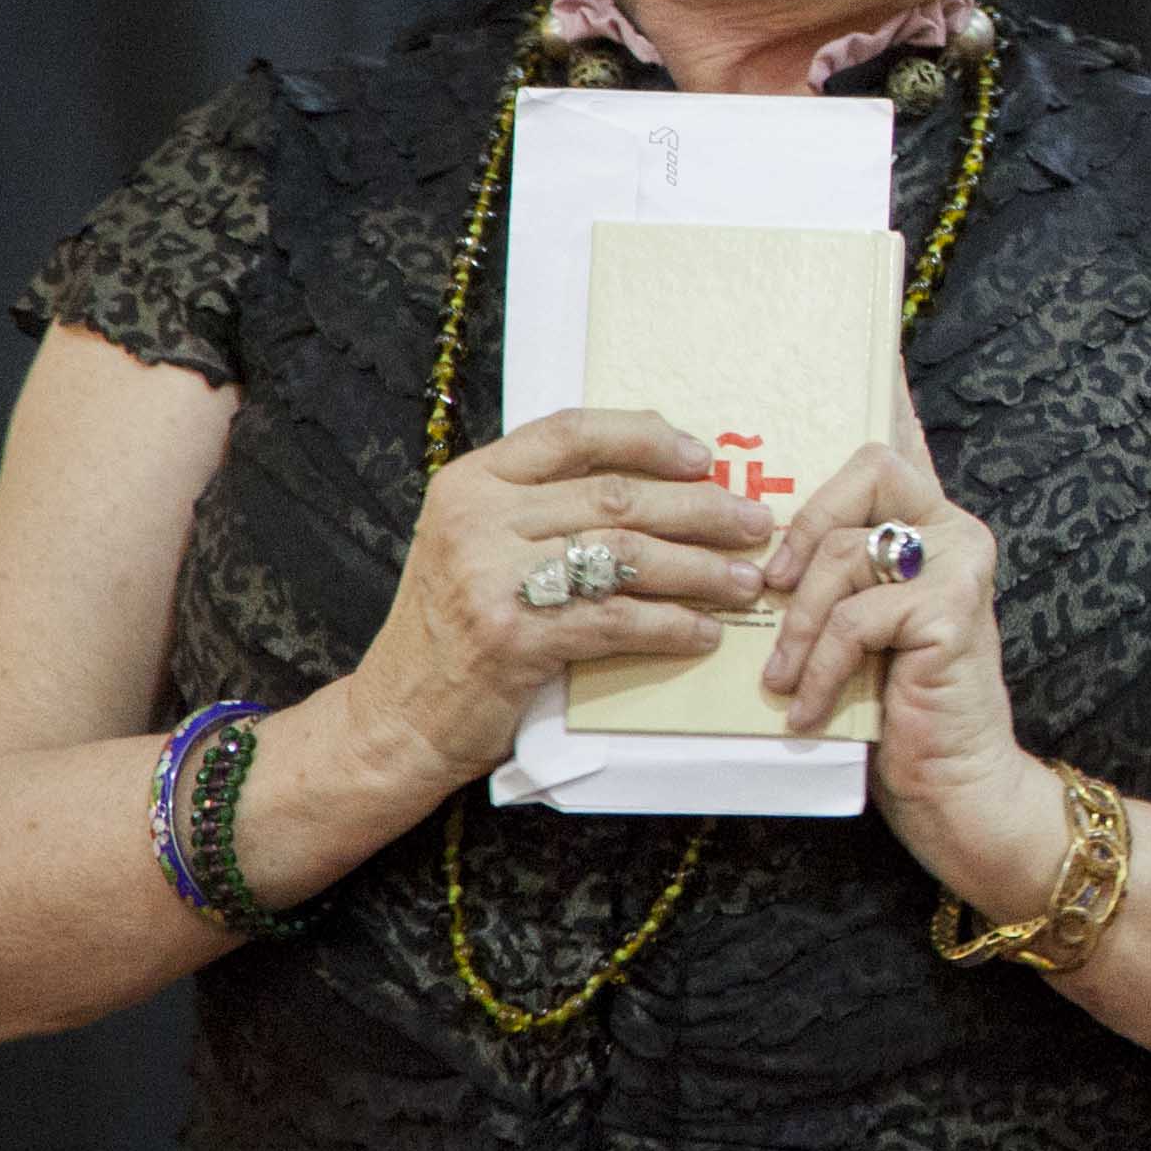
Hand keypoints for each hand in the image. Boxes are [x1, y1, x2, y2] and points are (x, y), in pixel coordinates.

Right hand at [343, 409, 779, 797]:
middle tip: (753, 523)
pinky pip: (615, 619)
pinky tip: (703, 631)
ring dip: (699, 568)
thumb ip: (541, 507)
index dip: (646, 438)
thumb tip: (659, 480)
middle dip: (699, 509)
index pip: (570, 432)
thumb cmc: (454, 630)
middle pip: (615, 496)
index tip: (703, 457)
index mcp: (470, 482)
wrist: (397, 718)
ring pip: (625, 555)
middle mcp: (478, 519)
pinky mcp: (513, 636)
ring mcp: (491, 577)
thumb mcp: (477, 546)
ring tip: (744, 579)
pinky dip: (670, 624)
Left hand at [758, 378, 1059, 916]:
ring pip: (845, 549)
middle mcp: (954, 527)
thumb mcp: (846, 634)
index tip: (872, 330)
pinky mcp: (955, 609)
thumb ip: (821, 577)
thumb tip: (747, 544)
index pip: (900, 435)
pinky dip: (820, 666)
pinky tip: (806, 710)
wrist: (958, 792)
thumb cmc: (892, 715)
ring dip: (796, 625)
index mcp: (925, 524)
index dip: (884, 382)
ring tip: (783, 680)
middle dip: (800, 528)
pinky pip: (857, 612)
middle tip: (767, 590)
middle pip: (864, 466)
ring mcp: (962, 563)